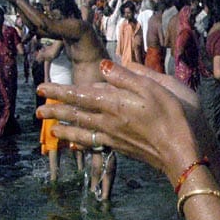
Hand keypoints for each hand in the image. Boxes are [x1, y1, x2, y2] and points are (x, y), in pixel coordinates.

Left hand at [37, 60, 212, 182]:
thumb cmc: (173, 118)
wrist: (181, 152)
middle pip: (76, 114)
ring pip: (82, 131)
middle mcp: (109, 121)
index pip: (80, 95)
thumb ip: (128, 76)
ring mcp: (115, 137)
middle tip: (39, 110)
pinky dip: (82, 142)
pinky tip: (78, 143)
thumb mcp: (155, 88)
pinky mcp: (123, 148)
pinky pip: (95, 143)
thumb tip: (106, 66)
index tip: (42, 88)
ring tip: (51, 129)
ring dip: (64, 128)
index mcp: (115, 103)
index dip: (60, 91)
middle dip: (55, 111)